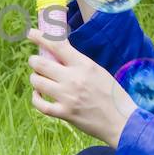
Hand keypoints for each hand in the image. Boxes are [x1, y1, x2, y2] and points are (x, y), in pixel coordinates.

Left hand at [26, 27, 137, 144]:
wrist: (122, 121)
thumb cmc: (113, 94)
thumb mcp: (98, 71)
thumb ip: (78, 63)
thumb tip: (58, 54)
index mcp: (84, 65)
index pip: (57, 45)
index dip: (40, 36)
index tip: (31, 33)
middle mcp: (73, 79)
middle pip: (40, 63)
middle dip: (34, 60)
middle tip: (35, 61)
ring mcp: (67, 97)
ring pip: (37, 81)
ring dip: (35, 78)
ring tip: (39, 79)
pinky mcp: (65, 113)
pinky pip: (40, 104)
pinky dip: (35, 98)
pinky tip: (38, 95)